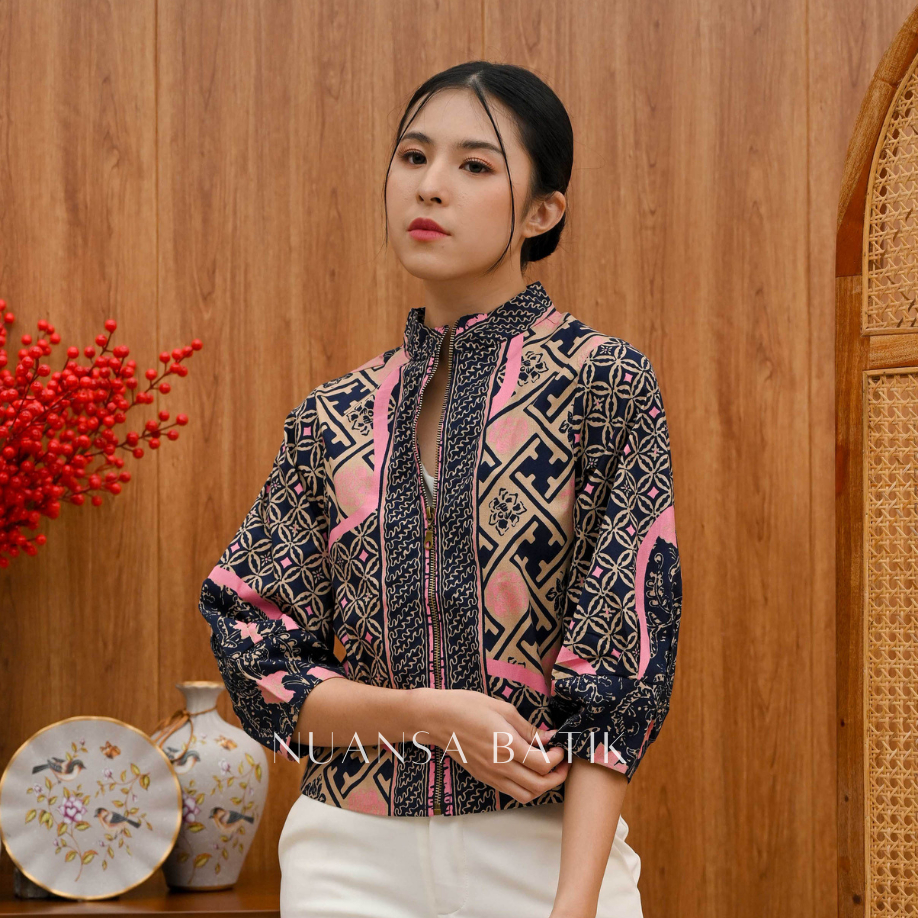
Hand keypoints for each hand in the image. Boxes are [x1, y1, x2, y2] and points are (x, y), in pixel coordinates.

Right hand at [420, 688, 570, 802]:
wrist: (438, 718)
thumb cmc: (468, 706)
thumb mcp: (503, 709)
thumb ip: (528, 728)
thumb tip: (548, 737)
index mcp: (507, 745)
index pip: (543, 764)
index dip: (558, 758)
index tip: (560, 747)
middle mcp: (500, 765)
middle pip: (538, 785)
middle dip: (557, 777)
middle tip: (562, 763)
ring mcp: (491, 774)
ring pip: (526, 795)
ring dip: (542, 787)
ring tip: (548, 771)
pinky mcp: (484, 777)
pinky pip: (511, 792)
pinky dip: (525, 788)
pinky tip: (527, 772)